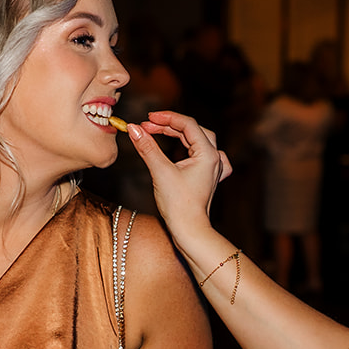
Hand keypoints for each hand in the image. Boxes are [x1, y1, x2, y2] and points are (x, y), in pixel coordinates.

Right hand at [126, 111, 233, 238]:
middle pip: (192, 130)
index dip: (166, 118)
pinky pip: (205, 155)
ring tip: (157, 133)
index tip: (147, 118)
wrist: (189, 230)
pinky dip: (193, 148)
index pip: (187, 124)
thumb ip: (147, 147)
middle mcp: (214, 158)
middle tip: (147, 126)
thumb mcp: (160, 171)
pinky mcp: (209, 177)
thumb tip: (134, 129)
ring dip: (178, 135)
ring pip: (197, 140)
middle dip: (169, 126)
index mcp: (208, 154)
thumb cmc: (178, 205)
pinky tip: (189, 150)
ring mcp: (214, 168)